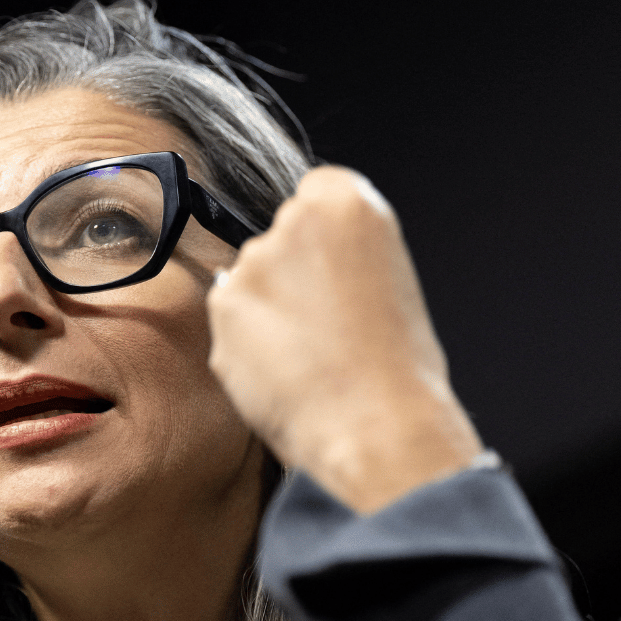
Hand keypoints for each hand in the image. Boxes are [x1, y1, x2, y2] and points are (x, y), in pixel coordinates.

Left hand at [206, 166, 483, 513]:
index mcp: (349, 202)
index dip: (322, 240)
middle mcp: (295, 219)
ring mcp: (254, 262)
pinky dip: (246, 344)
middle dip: (289, 276)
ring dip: (266, 312)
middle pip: (277, 240)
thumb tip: (303, 269)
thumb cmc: (396, 368)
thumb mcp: (389, 282)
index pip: (314, 195)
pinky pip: (230, 320)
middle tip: (325, 326)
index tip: (334, 271)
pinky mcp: (224, 304)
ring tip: (308, 358)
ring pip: (249, 281)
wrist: (374, 426)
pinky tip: (282, 372)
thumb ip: (342, 256)